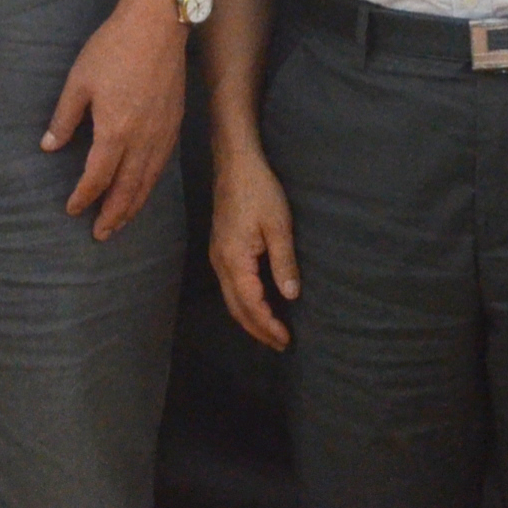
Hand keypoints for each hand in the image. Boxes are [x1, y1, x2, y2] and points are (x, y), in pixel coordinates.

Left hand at [43, 0, 187, 239]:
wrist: (158, 23)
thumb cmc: (114, 48)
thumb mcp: (79, 81)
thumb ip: (64, 118)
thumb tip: (49, 146)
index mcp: (115, 132)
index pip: (98, 178)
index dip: (84, 197)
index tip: (72, 210)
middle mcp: (142, 140)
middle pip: (127, 190)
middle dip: (112, 215)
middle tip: (100, 234)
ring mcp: (162, 134)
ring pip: (148, 182)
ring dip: (133, 206)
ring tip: (120, 222)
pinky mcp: (175, 123)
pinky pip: (161, 166)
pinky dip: (150, 185)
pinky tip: (143, 188)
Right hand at [210, 138, 301, 349]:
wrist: (235, 163)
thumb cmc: (259, 190)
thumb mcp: (279, 225)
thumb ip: (284, 262)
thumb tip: (290, 295)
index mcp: (234, 260)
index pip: (251, 304)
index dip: (268, 325)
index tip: (286, 339)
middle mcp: (220, 263)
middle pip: (236, 308)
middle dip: (257, 329)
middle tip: (280, 344)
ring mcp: (217, 256)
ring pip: (231, 299)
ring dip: (250, 318)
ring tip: (270, 331)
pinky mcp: (220, 249)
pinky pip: (230, 286)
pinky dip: (244, 302)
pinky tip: (258, 303)